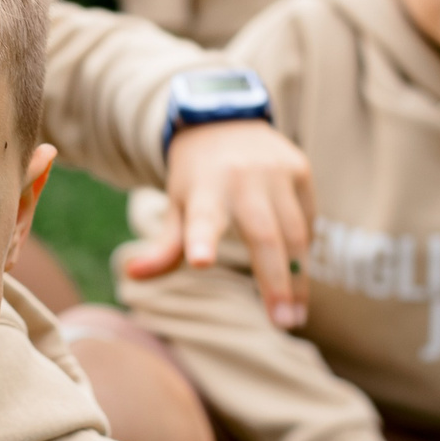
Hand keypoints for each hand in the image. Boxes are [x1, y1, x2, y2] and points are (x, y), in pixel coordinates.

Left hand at [119, 120, 315, 329]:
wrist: (225, 118)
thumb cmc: (197, 175)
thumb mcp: (175, 204)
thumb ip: (163, 246)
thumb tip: (132, 275)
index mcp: (203, 188)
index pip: (202, 217)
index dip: (201, 240)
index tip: (199, 261)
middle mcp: (242, 177)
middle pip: (264, 236)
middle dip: (276, 282)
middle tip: (283, 323)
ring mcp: (275, 171)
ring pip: (295, 233)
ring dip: (299, 277)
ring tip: (295, 314)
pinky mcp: (299, 168)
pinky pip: (307, 218)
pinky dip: (304, 249)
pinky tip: (300, 275)